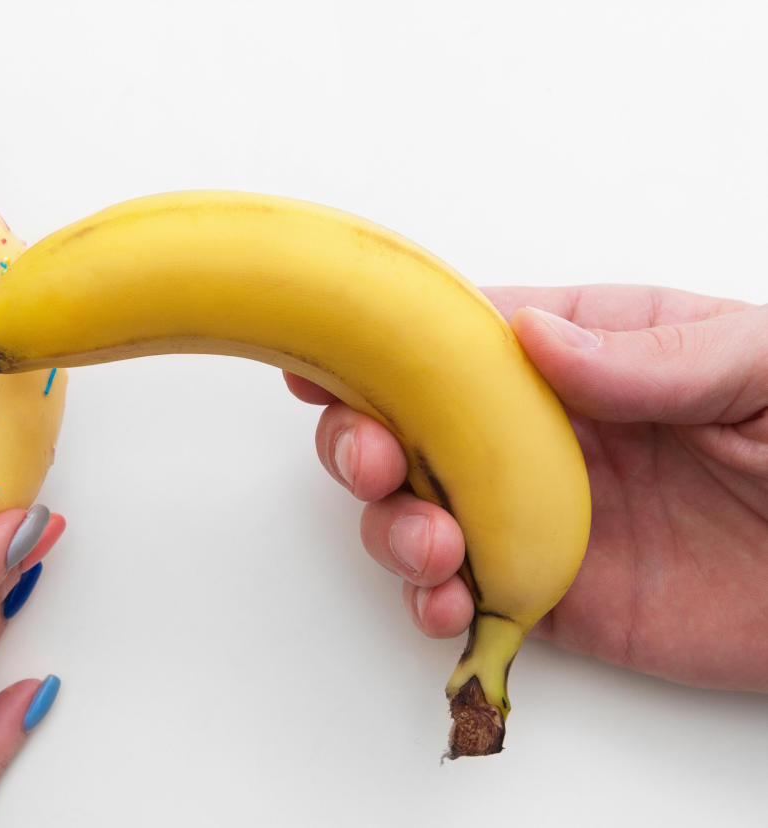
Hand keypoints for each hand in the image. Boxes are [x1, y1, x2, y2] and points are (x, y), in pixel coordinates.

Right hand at [287, 284, 767, 692]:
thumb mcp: (763, 366)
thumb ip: (655, 355)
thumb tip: (538, 336)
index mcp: (584, 357)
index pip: (460, 339)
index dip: (383, 345)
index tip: (328, 355)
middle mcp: (542, 437)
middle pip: (411, 426)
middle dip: (362, 440)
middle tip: (373, 460)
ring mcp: (537, 518)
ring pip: (417, 512)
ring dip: (391, 528)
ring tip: (433, 545)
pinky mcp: (551, 598)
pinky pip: (464, 597)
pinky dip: (432, 605)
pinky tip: (447, 603)